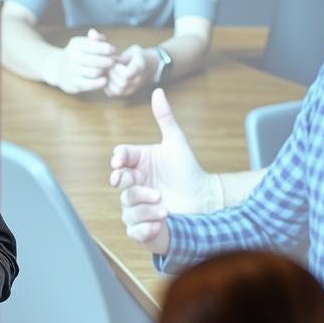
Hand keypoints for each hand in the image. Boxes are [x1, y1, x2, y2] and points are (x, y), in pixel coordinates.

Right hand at [45, 29, 117, 93]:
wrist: (57, 67)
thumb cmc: (77, 53)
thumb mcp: (83, 42)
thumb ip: (95, 38)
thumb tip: (102, 38)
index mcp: (75, 45)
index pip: (95, 46)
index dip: (107, 48)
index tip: (113, 50)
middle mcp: (71, 57)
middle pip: (96, 60)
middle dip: (108, 61)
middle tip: (112, 61)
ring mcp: (71, 71)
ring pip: (94, 72)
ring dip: (104, 71)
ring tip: (107, 69)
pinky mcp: (72, 83)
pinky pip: (89, 84)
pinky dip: (99, 83)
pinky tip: (104, 80)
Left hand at [105, 44, 153, 97]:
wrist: (145, 66)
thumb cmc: (136, 56)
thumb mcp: (133, 51)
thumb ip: (123, 57)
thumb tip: (110, 62)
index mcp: (140, 67)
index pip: (127, 74)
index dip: (117, 69)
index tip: (115, 63)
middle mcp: (137, 81)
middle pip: (122, 84)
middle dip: (112, 75)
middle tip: (109, 67)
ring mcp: (132, 89)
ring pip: (117, 91)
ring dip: (109, 81)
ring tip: (108, 73)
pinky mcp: (124, 94)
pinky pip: (112, 94)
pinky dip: (106, 86)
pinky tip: (108, 78)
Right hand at [109, 88, 222, 254]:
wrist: (205, 199)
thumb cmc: (188, 171)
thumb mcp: (176, 143)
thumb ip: (165, 118)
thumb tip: (158, 91)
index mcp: (137, 164)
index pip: (120, 158)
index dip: (118, 161)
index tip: (120, 163)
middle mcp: (133, 185)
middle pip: (121, 186)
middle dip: (136, 189)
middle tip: (155, 191)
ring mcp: (136, 206)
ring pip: (127, 209)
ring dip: (145, 209)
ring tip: (165, 208)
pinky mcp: (143, 227)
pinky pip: (133, 230)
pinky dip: (145, 228)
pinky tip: (160, 223)